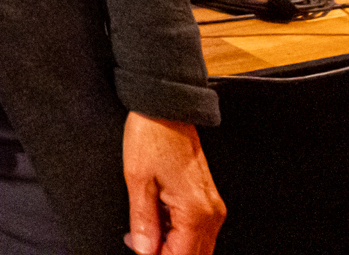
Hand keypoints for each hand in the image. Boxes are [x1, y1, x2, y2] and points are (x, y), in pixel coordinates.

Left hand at [123, 113, 223, 254]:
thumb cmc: (151, 137)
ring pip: (196, 244)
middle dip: (165, 253)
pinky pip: (195, 228)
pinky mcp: (206, 199)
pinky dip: (175, 230)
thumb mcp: (137, 180)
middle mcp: (211, 213)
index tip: (139, 249)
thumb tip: (144, 250)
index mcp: (196, 212)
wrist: (166, 109)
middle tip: (139, 240)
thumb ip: (143, 221)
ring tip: (141, 229)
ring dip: (170, 243)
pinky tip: (154, 217)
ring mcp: (211, 206)